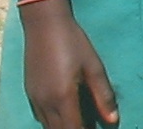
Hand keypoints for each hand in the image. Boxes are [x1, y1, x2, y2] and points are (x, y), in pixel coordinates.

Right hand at [20, 2, 117, 128]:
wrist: (44, 25)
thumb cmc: (73, 43)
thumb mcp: (94, 68)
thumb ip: (103, 96)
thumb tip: (112, 120)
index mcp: (63, 98)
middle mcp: (45, 103)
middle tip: (90, 127)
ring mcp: (34, 99)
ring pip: (48, 126)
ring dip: (63, 127)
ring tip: (81, 122)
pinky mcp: (30, 93)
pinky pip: (41, 117)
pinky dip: (53, 121)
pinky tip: (65, 115)